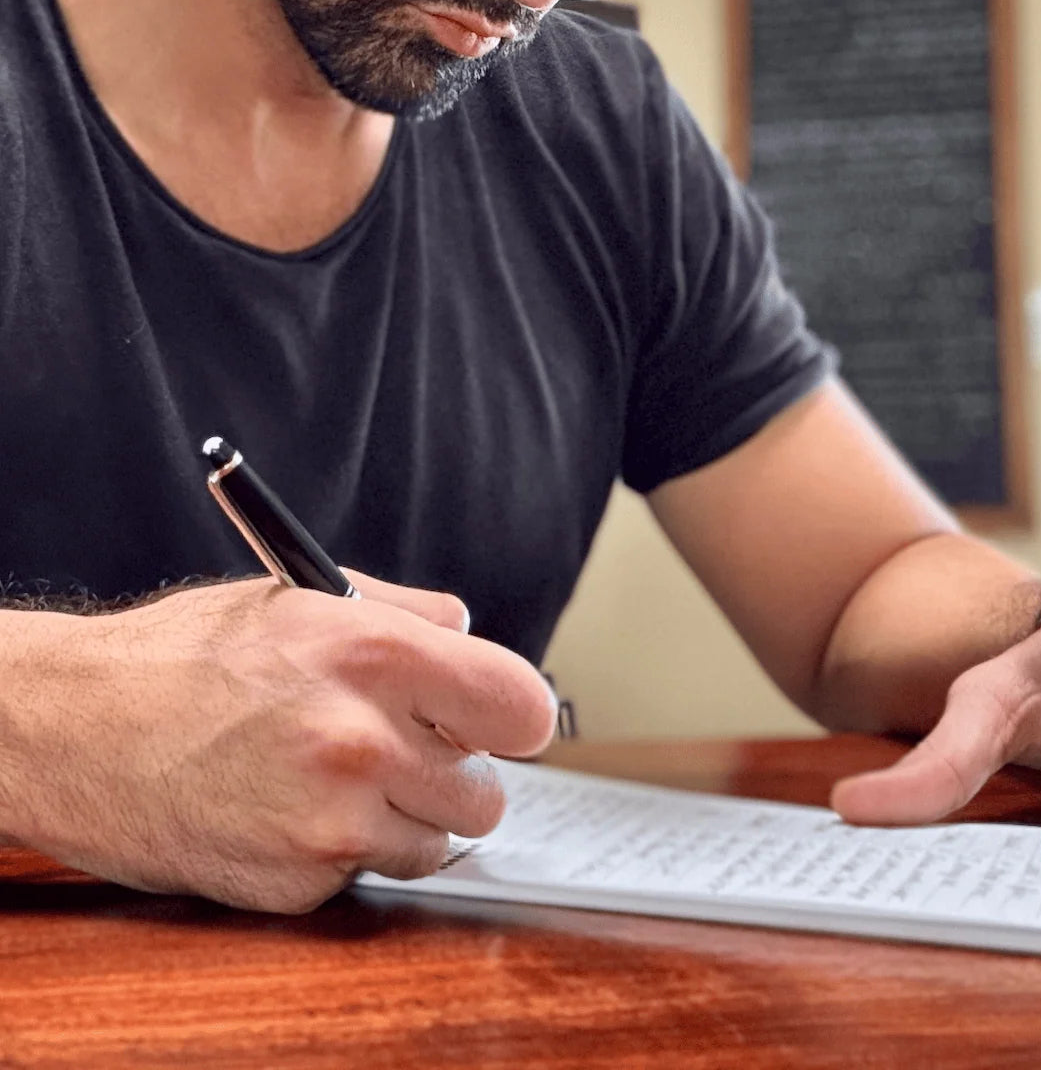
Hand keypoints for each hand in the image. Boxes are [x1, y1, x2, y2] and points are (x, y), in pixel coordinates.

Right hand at [0, 572, 557, 911]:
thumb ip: (407, 612)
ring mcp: (329, 823)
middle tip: (401, 748)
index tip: (504, 723)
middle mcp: (361, 742)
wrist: (75, 728)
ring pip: (437, 841)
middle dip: (452, 772)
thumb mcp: (301, 597)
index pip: (523, 708)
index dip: (517, 718)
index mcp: (375, 656)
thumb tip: (471, 634)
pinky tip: (293, 810)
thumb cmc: (185, 655)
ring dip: (406, 817)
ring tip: (342, 778)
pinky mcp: (297, 884)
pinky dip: (346, 852)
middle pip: (488, 792)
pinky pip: (369, 875)